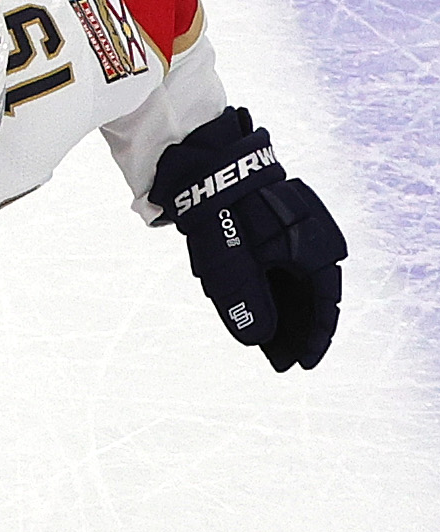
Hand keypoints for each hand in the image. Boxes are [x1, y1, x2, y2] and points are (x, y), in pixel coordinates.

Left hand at [149, 106, 345, 371]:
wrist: (207, 167)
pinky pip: (285, 268)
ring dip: (287, 314)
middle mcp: (313, 241)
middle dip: (298, 331)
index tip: (303, 363)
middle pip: (312, 297)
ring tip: (271, 344)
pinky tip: (261, 312)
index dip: (315, 337)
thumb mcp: (229, 261)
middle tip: (283, 360)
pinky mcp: (280, 230)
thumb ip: (245, 299)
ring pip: (298, 284)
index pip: (325, 303)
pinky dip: (277, 292)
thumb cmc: (221, 212)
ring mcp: (298, 234)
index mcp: (313, 248)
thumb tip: (258, 340)